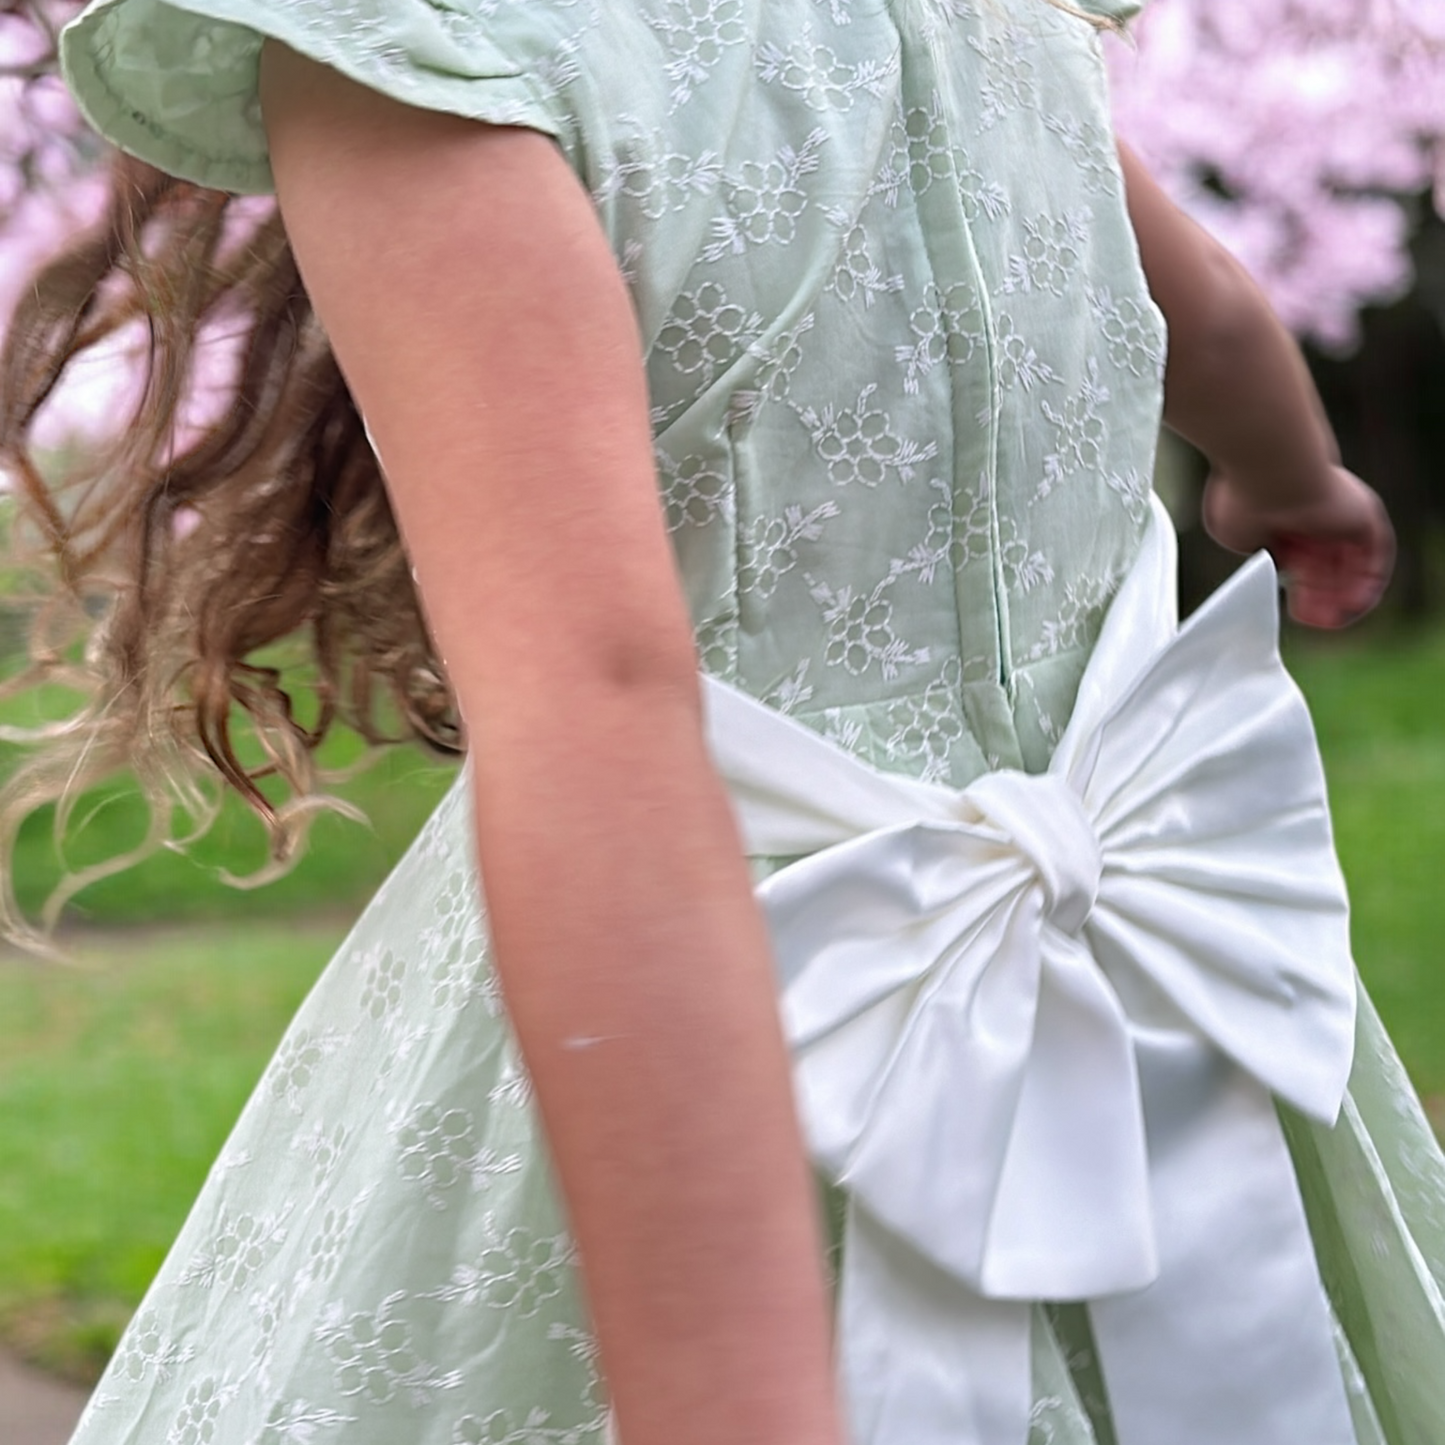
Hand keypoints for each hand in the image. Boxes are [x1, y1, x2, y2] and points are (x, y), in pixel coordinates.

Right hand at [1201, 465, 1394, 628]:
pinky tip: (1354, 606)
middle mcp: (1314, 513)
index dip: (1296, 588)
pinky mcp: (1365, 516)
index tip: (1293, 610)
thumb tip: (1266, 561)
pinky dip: (1366, 583)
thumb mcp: (1236, 535)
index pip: (1298, 558)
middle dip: (1318, 595)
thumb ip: (1252, 549)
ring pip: (1349, 562)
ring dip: (1342, 593)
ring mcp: (1341, 514)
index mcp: (1283, 513)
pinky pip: (1374, 557)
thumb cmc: (1243, 496)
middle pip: (1325, 563)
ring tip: (1334, 620)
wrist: (1270, 472)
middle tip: (1313, 619)